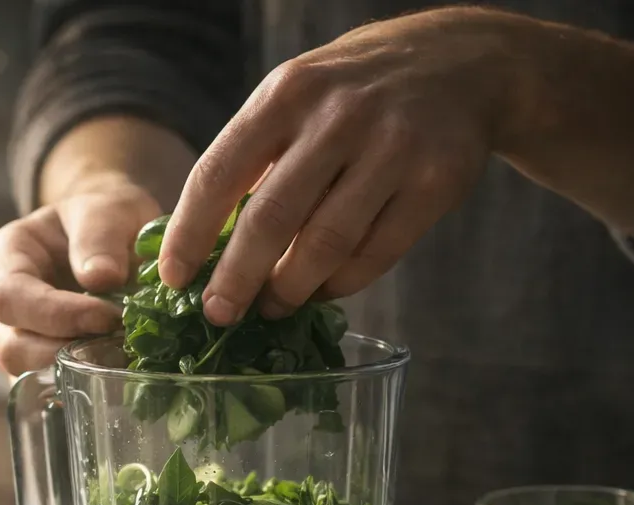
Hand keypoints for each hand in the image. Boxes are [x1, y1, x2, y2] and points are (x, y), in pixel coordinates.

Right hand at [0, 176, 160, 375]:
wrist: (114, 237)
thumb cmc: (105, 218)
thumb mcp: (108, 208)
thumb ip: (100, 235)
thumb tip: (100, 279)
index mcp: (5, 257)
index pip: (10, 297)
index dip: (55, 314)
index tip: (107, 316)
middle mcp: (0, 303)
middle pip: (10, 346)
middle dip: (62, 353)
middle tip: (117, 344)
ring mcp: (15, 337)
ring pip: (25, 374)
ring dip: (71, 374)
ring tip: (117, 358)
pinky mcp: (39, 362)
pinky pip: (47, 387)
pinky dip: (77, 388)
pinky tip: (112, 376)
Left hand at [158, 9, 524, 323]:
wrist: (461, 63)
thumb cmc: (355, 93)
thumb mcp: (297, 98)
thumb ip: (255, 158)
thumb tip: (204, 244)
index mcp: (286, 95)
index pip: (219, 173)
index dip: (189, 234)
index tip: (173, 278)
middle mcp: (337, 118)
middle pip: (270, 218)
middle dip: (236, 278)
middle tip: (218, 313)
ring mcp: (392, 149)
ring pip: (325, 245)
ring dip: (290, 289)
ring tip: (272, 307)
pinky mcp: (436, 182)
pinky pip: (375, 254)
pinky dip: (341, 284)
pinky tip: (322, 290)